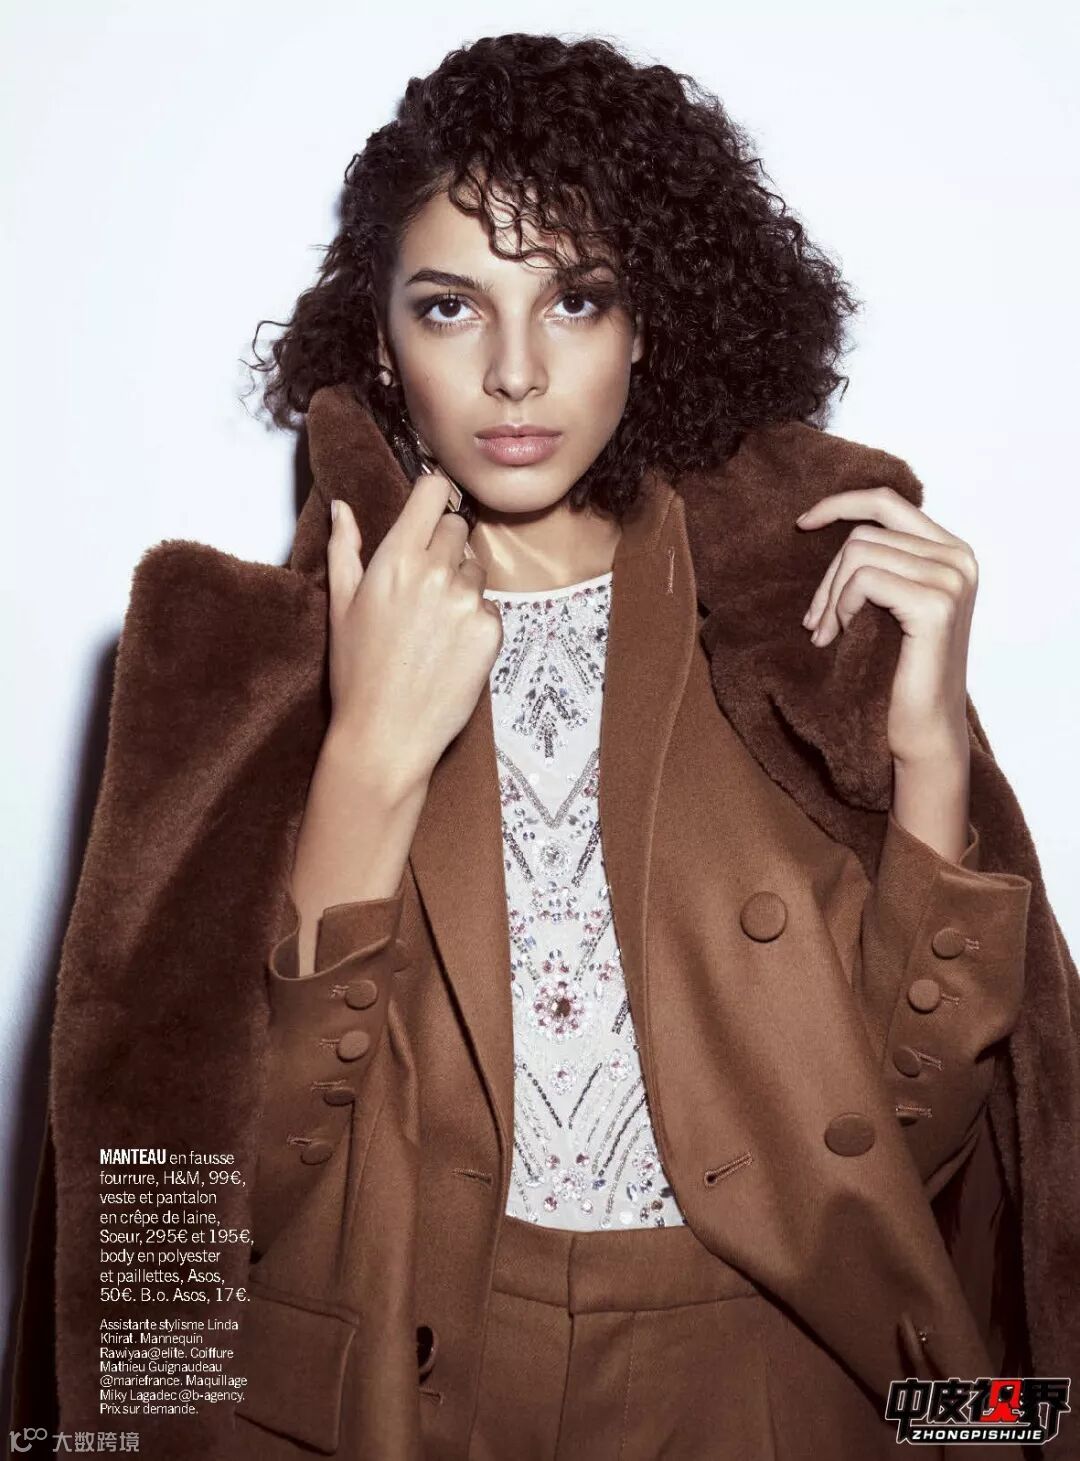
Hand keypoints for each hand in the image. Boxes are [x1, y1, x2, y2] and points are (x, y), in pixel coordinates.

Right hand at [326, 469, 502, 792]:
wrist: (385, 734)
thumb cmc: (357, 673)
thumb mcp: (340, 605)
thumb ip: (344, 549)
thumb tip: (342, 509)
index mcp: (396, 557)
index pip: (434, 491)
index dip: (433, 496)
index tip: (429, 511)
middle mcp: (437, 571)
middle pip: (457, 527)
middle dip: (444, 547)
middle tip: (422, 587)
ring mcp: (468, 600)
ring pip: (476, 569)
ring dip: (461, 586)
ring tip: (432, 627)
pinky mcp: (491, 630)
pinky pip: (489, 607)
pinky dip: (475, 621)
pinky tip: (448, 650)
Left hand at [796, 486, 976, 765]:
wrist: (919, 732)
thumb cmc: (896, 674)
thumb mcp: (887, 606)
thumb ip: (880, 562)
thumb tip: (824, 523)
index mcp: (951, 551)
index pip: (887, 501)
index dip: (840, 504)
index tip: (802, 524)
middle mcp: (959, 558)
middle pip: (864, 533)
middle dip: (828, 578)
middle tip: (814, 623)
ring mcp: (952, 579)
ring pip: (859, 553)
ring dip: (831, 597)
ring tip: (828, 635)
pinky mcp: (935, 605)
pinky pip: (864, 580)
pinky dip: (843, 607)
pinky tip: (843, 637)